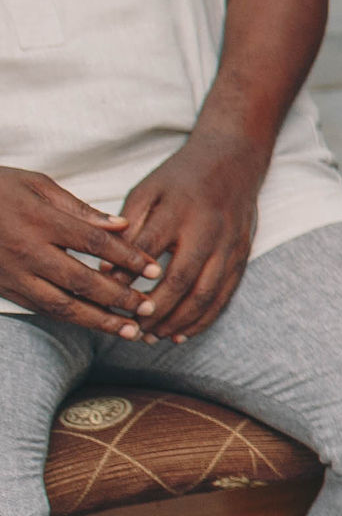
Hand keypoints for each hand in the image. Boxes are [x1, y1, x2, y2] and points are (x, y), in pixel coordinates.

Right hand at [0, 167, 161, 339]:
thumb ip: (80, 208)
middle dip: (120, 298)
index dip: (128, 258)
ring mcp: (13, 274)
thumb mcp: (37, 185)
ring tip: (130, 330)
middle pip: (82, 280)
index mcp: (40, 221)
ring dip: (99, 320)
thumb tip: (122, 226)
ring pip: (62, 305)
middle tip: (150, 307)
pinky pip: (42, 309)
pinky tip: (95, 325)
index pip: (94, 243)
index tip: (153, 270)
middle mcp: (27, 251)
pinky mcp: (5, 288)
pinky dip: (72, 320)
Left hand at [118, 131, 263, 340]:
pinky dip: (204, 319)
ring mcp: (229, 245)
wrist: (234, 160)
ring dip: (179, 321)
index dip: (126, 276)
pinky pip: (224, 295)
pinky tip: (182, 333)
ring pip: (206, 293)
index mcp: (179, 211)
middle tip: (131, 328)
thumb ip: (128, 226)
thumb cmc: (180, 177)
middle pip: (181, 279)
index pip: (148, 249)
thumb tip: (108, 267)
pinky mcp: (242, 256)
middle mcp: (208, 230)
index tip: (105, 296)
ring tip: (154, 336)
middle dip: (155, 309)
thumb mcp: (147, 190)